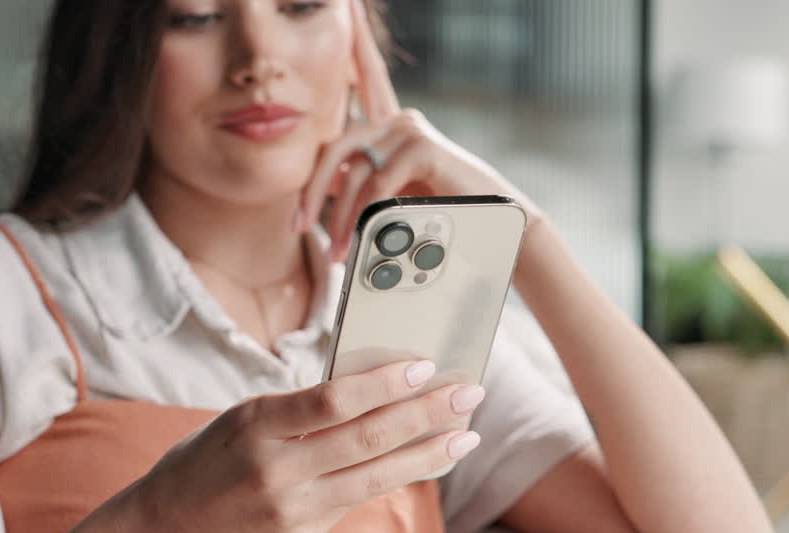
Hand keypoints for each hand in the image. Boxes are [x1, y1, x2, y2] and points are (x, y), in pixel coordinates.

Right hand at [127, 359, 483, 532]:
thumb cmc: (207, 460)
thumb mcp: (242, 421)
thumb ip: (299, 410)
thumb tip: (373, 388)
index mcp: (255, 424)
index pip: (333, 400)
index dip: (384, 384)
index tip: (425, 367)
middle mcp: (275, 469)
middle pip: (367, 438)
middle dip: (426, 413)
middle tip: (469, 393)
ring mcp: (289, 510)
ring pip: (375, 477)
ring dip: (429, 454)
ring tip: (466, 436)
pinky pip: (355, 501)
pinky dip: (393, 477)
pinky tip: (424, 462)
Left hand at [297, 0, 541, 260]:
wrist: (489, 225)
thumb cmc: (439, 212)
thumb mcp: (389, 195)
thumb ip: (355, 180)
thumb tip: (314, 187)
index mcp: (389, 124)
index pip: (365, 75)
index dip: (357, 37)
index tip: (348, 1)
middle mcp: (398, 118)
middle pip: (336, 144)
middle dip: (312, 190)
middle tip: (299, 225)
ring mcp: (410, 129)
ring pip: (354, 170)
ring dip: (342, 217)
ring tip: (342, 251)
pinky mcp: (423, 146)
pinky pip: (379, 180)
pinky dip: (369, 212)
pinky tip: (371, 232)